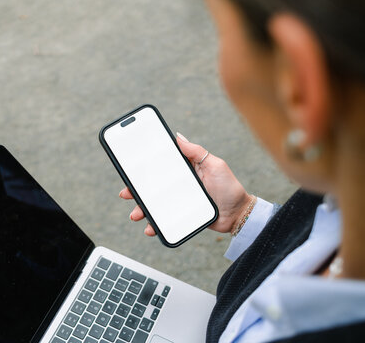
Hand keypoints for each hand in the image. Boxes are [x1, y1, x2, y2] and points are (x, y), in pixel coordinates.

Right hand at [119, 132, 250, 235]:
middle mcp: (178, 186)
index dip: (144, 168)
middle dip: (135, 190)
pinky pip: (164, 221)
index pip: (160, 167)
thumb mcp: (215, 165)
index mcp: (184, 171)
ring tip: (136, 214)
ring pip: (154, 205)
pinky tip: (150, 228)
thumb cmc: (229, 187)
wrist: (239, 214)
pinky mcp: (181, 216)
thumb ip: (197, 152)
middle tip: (126, 193)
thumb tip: (178, 136)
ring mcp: (178, 202)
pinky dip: (155, 225)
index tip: (130, 168)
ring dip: (142, 209)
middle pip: (152, 187)